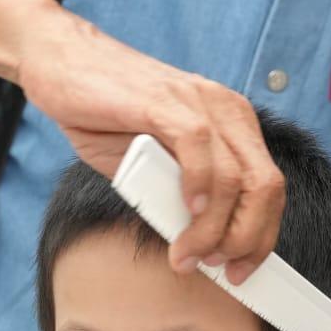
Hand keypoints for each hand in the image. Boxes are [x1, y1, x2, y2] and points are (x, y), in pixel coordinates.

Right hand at [0, 0, 284, 284]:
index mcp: (230, 124)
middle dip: (249, 239)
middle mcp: (225, 110)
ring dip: (213, 229)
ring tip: (186, 254)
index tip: (241, 271)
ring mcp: (198, 102)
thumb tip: (197, 246)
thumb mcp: (148, 165)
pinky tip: (185, 210)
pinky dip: (198, 186)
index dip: (262, 236)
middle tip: (220, 268)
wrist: (61, 59)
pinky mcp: (165, 99)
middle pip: (266, 187)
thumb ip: (175, 196)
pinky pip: (199, 146)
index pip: (269, 188)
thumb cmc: (103, 112)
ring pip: (236, 177)